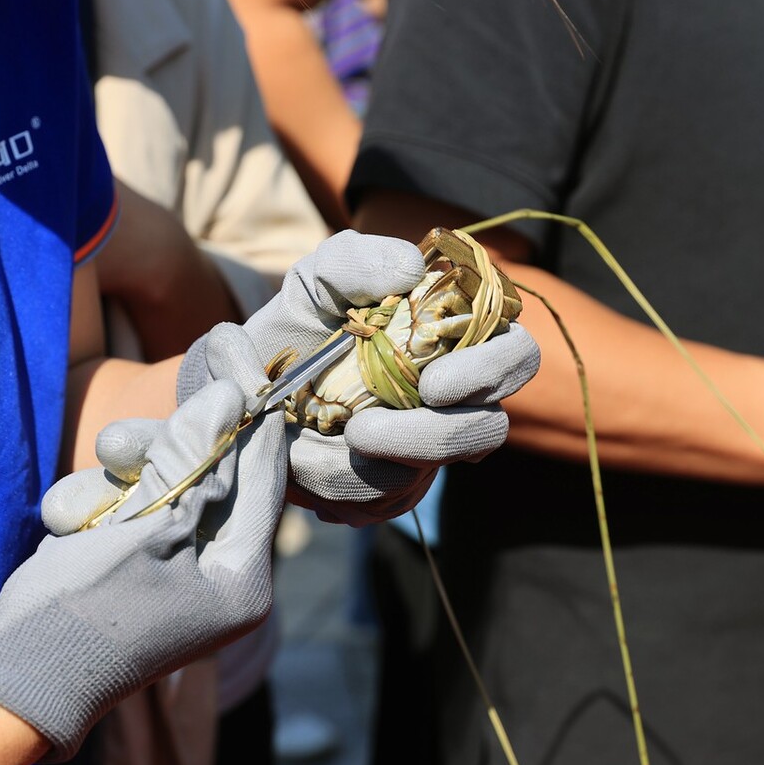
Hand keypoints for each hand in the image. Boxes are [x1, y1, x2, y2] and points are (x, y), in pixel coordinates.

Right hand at [0, 371, 285, 760]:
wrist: (16, 675)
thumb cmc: (87, 610)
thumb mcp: (148, 529)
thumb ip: (193, 463)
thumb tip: (230, 398)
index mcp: (242, 579)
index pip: (263, 481)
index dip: (250, 421)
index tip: (242, 367)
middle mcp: (218, 575)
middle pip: (211, 479)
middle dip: (167, 449)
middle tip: (139, 429)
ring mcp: (174, 569)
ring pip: (164, 487)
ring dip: (123, 477)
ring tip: (92, 486)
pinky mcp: (135, 563)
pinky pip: (132, 511)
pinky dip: (101, 505)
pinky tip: (69, 518)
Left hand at [177, 230, 540, 525]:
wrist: (247, 384)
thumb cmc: (299, 324)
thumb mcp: (315, 281)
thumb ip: (355, 261)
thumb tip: (409, 269)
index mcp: (457, 341)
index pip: (516, 355)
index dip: (492, 373)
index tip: (435, 384)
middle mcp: (453, 401)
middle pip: (486, 431)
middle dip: (429, 439)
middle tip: (361, 433)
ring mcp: (422, 453)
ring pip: (423, 476)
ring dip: (362, 467)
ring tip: (308, 445)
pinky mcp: (385, 492)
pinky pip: (376, 503)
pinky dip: (330, 483)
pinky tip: (300, 461)